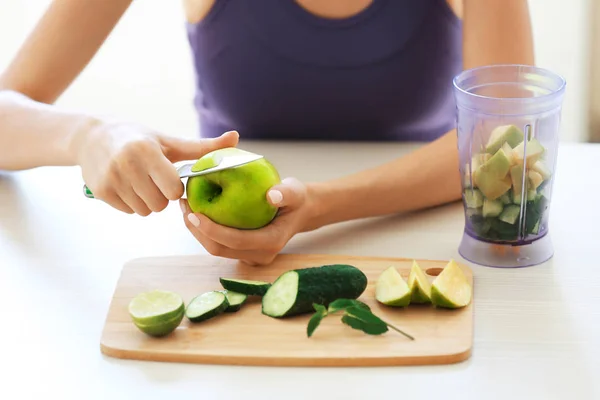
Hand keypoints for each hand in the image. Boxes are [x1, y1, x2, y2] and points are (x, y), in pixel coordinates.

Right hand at [76, 121, 238, 214]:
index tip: (170, 177)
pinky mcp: (100, 191)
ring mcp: (111, 179)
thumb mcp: (170, 141)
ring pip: (145, 211)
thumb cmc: (139, 139)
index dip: (176, 187)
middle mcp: (127, 165)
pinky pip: (129, 211)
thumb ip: (203, 147)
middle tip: (155, 180)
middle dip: (162, 196)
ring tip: (141, 182)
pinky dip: (132, 203)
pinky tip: (127, 185)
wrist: (92, 137)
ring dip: (148, 201)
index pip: (173, 189)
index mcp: (147, 151)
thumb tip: (236, 137)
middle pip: (160, 204)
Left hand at [180, 177, 310, 264]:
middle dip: (197, 231)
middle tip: (184, 206)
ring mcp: (250, 256)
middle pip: (219, 249)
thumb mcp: (295, 191)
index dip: (211, 230)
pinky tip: (197, 211)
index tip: (194, 213)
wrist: (301, 211)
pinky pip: (220, 244)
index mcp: (270, 242)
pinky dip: (205, 230)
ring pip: (216, 249)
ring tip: (186, 207)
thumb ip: (286, 193)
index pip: (235, 241)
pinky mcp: (243, 252)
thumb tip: (272, 195)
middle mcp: (259, 255)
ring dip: (197, 231)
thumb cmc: (297, 199)